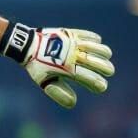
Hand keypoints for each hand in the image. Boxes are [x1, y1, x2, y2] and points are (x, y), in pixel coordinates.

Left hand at [0, 24, 114, 108]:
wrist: (28, 45)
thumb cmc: (37, 66)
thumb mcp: (45, 82)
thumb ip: (59, 93)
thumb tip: (73, 103)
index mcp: (67, 69)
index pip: (89, 78)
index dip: (99, 84)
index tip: (102, 87)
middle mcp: (73, 56)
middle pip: (99, 63)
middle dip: (106, 69)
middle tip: (108, 72)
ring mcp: (74, 43)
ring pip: (98, 48)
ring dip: (105, 54)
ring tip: (106, 58)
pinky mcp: (72, 34)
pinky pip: (91, 36)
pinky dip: (96, 41)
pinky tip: (97, 45)